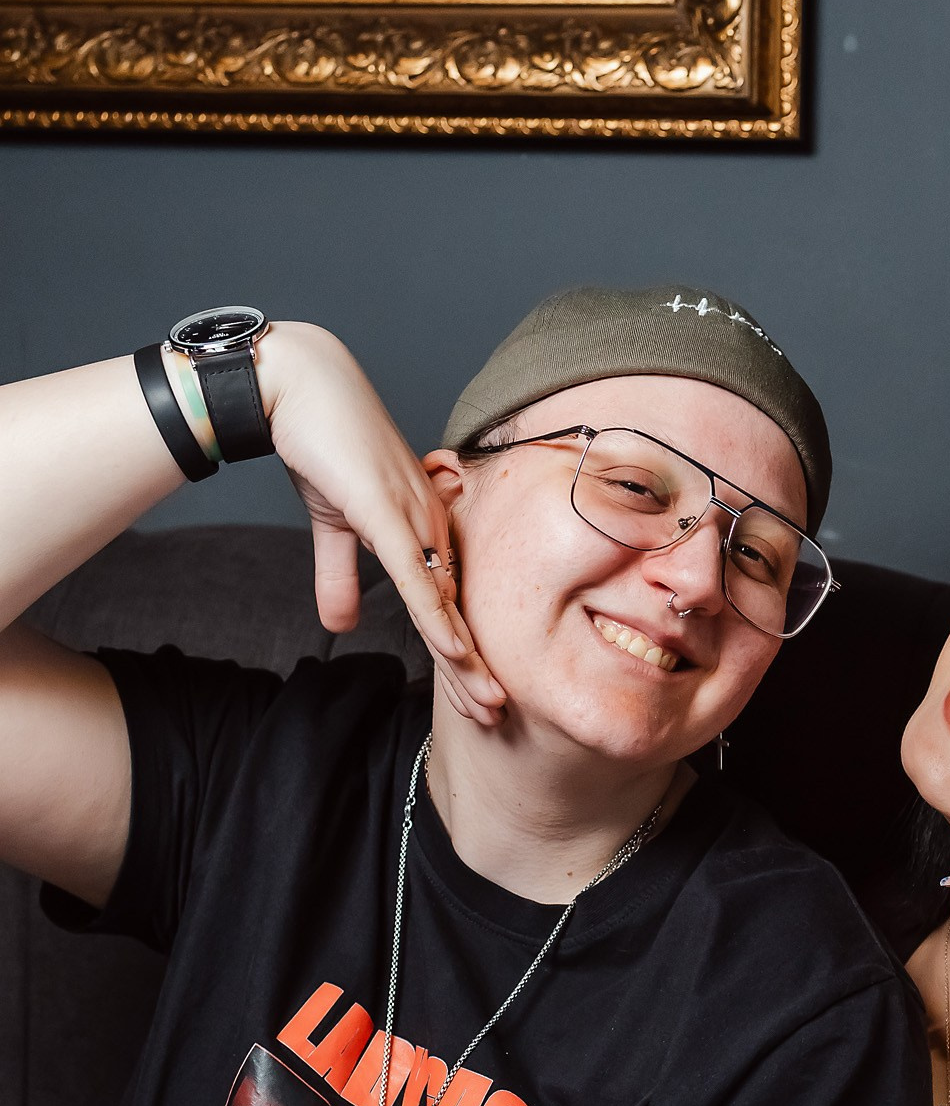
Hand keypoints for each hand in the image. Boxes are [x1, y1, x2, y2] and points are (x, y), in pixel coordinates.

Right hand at [258, 322, 504, 725]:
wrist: (298, 387)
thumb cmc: (322, 445)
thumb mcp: (332, 526)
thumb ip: (340, 578)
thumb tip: (342, 627)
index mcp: (424, 527)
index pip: (451, 603)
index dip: (466, 653)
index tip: (478, 696)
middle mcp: (432, 524)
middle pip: (462, 611)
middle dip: (479, 669)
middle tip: (495, 717)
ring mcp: (416, 519)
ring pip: (448, 604)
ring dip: (469, 659)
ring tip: (489, 705)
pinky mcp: (390, 513)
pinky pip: (420, 578)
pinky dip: (439, 619)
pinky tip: (457, 653)